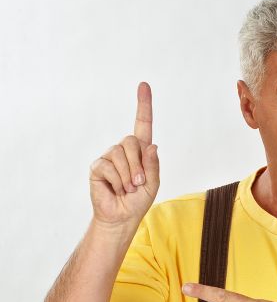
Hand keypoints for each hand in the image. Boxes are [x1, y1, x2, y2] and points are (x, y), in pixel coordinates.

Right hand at [89, 81, 159, 228]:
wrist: (121, 217)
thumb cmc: (138, 201)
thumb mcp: (153, 184)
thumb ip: (153, 165)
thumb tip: (152, 146)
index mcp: (141, 152)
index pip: (143, 124)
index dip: (143, 105)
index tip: (144, 85)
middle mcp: (124, 150)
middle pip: (132, 141)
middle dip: (138, 165)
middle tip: (138, 184)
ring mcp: (109, 156)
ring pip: (120, 153)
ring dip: (128, 176)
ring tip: (127, 189)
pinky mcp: (98, 166)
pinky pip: (108, 166)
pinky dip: (116, 181)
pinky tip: (115, 189)